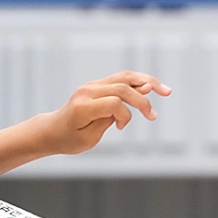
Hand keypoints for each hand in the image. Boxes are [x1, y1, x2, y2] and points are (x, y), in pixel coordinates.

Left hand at [38, 70, 170, 154]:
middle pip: (123, 86)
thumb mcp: (89, 137)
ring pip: (125, 77)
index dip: (125, 116)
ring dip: (147, 82)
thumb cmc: (69, 139)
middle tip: (153, 117)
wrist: (52, 131)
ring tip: (166, 91)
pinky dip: (138, 83)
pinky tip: (152, 88)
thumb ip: (110, 117)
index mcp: (83, 106)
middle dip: (142, 100)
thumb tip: (132, 100)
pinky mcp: (98, 85)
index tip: (120, 128)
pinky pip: (121, 79)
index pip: (114, 103)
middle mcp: (88, 91)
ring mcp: (92, 85)